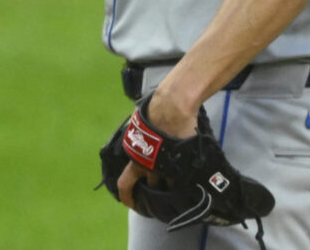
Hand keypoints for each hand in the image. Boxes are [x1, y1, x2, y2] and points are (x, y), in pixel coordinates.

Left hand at [114, 89, 197, 210]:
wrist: (172, 106)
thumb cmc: (153, 112)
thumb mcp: (137, 128)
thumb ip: (138, 140)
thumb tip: (137, 143)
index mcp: (134, 157)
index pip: (124, 185)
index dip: (126, 197)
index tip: (129, 203)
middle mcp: (147, 166)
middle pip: (149, 188)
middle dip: (152, 194)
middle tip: (156, 198)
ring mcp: (165, 166)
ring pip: (166, 185)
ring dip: (168, 185)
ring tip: (173, 183)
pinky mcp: (180, 163)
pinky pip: (179, 177)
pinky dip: (181, 178)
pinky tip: (184, 175)